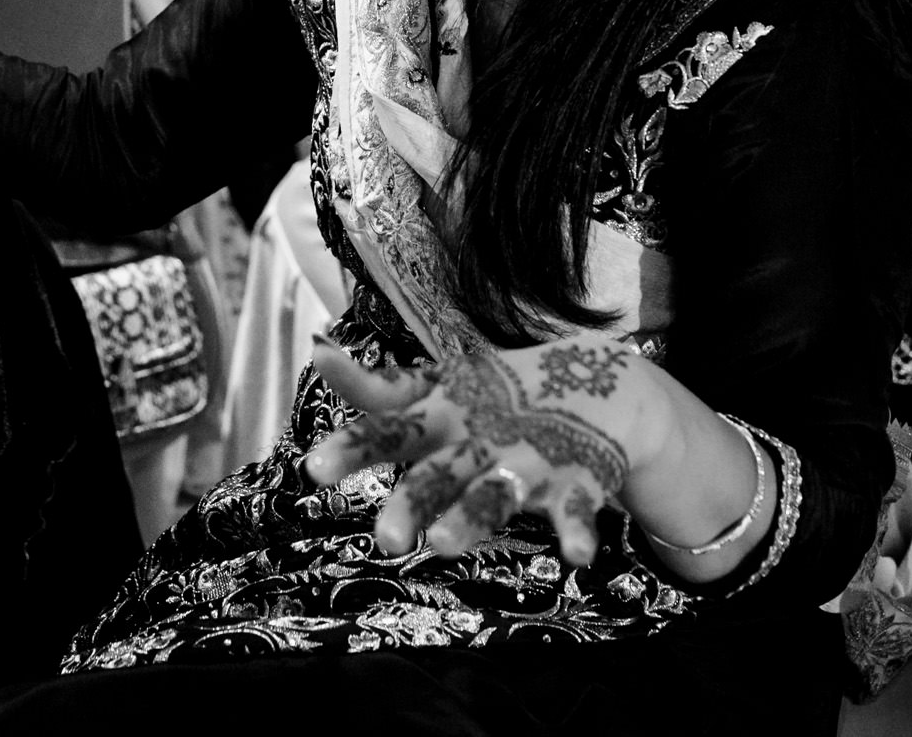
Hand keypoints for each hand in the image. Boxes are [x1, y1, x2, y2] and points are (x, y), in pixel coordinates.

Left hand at [303, 333, 658, 567]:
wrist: (600, 385)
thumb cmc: (495, 396)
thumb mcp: (435, 391)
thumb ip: (376, 389)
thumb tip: (316, 353)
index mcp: (442, 417)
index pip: (387, 431)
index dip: (351, 447)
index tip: (311, 469)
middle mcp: (479, 439)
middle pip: (438, 474)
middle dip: (412, 502)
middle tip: (383, 540)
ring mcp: (528, 459)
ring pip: (495, 495)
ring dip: (472, 518)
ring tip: (442, 545)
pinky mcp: (576, 481)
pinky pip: (575, 511)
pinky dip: (578, 532)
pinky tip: (578, 557)